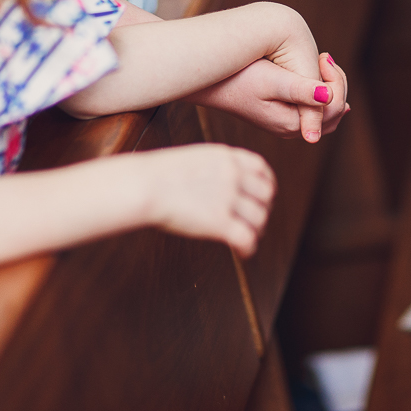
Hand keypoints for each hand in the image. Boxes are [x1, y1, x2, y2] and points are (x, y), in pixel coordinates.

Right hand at [138, 144, 275, 256]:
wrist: (144, 185)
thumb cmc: (157, 175)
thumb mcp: (193, 159)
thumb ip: (213, 169)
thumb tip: (219, 184)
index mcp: (226, 156)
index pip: (261, 168)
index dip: (266, 184)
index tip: (262, 196)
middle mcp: (232, 175)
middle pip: (266, 195)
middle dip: (262, 209)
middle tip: (253, 222)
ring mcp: (228, 198)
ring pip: (259, 219)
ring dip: (256, 231)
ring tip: (246, 239)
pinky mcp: (220, 222)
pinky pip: (247, 238)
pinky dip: (248, 248)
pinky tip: (242, 254)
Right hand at [192, 56, 349, 141]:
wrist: (209, 83)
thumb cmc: (237, 78)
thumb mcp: (271, 81)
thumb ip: (300, 90)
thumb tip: (329, 96)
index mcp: (292, 123)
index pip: (334, 106)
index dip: (335, 80)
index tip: (322, 55)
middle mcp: (292, 129)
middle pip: (334, 112)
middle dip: (336, 84)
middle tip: (323, 57)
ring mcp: (286, 125)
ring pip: (325, 113)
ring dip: (330, 88)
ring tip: (319, 63)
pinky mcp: (281, 116)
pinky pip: (312, 110)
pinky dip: (320, 94)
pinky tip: (317, 77)